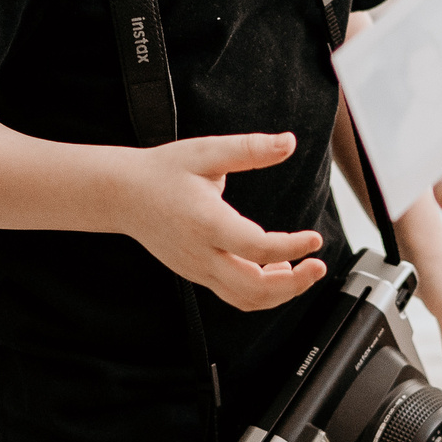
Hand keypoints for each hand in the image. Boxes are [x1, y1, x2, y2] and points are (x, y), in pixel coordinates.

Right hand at [123, 132, 330, 310]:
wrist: (123, 195)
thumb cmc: (164, 171)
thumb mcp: (207, 151)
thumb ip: (250, 149)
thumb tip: (289, 142)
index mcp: (206, 222)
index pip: (257, 248)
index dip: (292, 247)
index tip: (315, 239)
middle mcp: (201, 254)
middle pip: (254, 288)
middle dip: (294, 284)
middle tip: (318, 265)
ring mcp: (198, 270)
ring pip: (245, 300)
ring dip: (281, 293)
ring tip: (302, 270)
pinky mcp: (197, 275)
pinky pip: (234, 296)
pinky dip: (261, 292)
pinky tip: (276, 270)